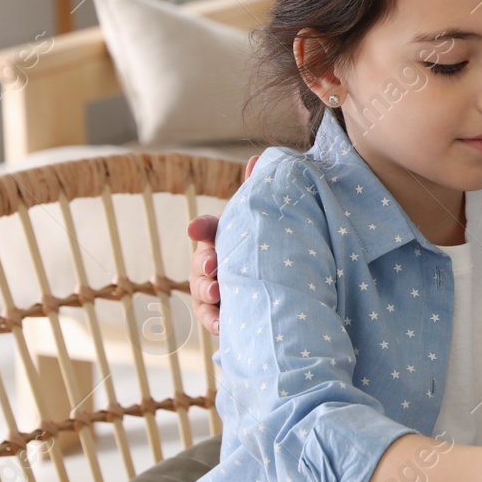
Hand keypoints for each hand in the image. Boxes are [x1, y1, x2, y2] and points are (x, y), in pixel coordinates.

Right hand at [188, 155, 256, 335]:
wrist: (283, 286)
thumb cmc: (268, 246)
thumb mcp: (263, 221)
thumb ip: (258, 192)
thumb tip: (257, 157)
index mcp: (223, 237)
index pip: (206, 229)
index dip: (202, 229)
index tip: (198, 230)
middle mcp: (214, 262)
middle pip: (200, 262)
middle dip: (204, 263)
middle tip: (215, 266)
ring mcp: (215, 288)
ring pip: (200, 290)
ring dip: (206, 292)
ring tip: (217, 293)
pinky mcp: (221, 313)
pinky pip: (210, 319)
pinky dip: (214, 321)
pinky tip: (221, 324)